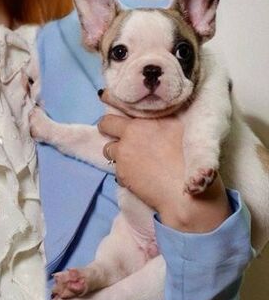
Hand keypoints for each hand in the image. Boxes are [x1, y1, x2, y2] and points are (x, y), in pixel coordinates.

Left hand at [98, 114, 230, 232]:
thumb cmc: (193, 163)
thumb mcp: (182, 130)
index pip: (121, 106)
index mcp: (148, 119)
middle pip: (105, 124)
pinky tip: (140, 176)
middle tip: (117, 134)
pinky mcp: (121, 173)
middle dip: (108, 128)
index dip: (114, 104)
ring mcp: (124, 153)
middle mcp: (132, 133)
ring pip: (108, 148)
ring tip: (133, 160)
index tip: (110, 104)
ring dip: (117, 152)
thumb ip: (162, 121)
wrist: (187, 195)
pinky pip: (115, 169)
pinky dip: (124, 172)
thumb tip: (151, 119)